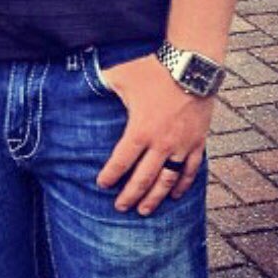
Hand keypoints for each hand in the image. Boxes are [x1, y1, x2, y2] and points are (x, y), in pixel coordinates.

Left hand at [95, 55, 213, 214]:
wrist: (191, 67)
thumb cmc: (153, 70)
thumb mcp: (121, 75)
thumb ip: (101, 81)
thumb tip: (79, 75)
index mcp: (140, 130)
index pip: (121, 161)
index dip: (110, 175)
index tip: (102, 185)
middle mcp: (161, 144)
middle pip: (143, 178)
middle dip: (130, 195)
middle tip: (121, 208)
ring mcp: (182, 146)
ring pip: (167, 180)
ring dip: (155, 197)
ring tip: (145, 210)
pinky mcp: (198, 142)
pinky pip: (191, 170)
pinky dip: (182, 185)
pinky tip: (175, 195)